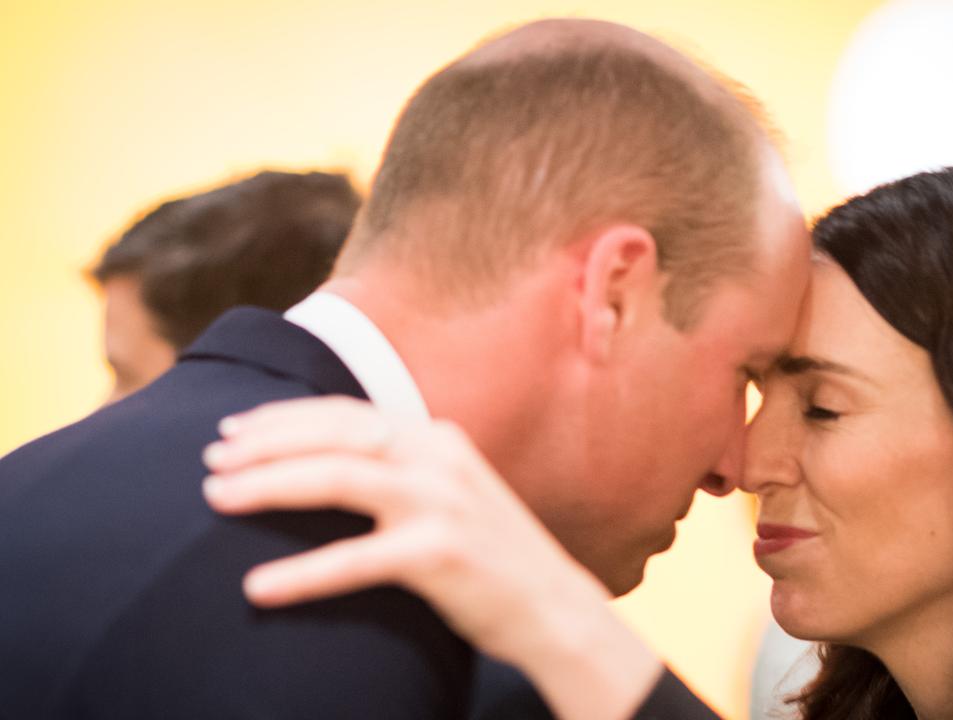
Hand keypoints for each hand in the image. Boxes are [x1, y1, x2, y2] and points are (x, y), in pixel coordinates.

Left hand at [202, 396, 660, 719]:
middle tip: (211, 460)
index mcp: (437, 439)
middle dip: (265, 443)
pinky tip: (259, 587)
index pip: (348, 414)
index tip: (234, 430)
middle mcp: (439, 458)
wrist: (553, 608)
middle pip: (335, 435)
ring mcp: (443, 503)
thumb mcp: (449, 496)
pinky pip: (356, 560)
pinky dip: (303, 574)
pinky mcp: (441, 554)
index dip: (285, 418)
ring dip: (270, 485)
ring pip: (338, 479)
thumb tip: (326, 466)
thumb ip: (400, 472)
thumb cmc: (489, 558)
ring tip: (215, 499)